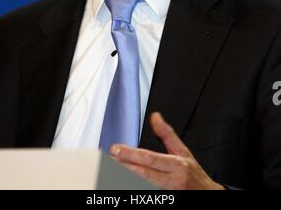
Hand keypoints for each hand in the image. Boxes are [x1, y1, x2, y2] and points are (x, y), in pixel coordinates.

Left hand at [110, 112, 224, 189]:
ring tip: (110, 170)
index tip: (116, 148)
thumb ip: (168, 135)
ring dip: (125, 178)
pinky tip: (122, 181)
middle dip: (123, 166)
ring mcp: (167, 193)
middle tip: (108, 159)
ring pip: (142, 186)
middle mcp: (172, 181)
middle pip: (143, 174)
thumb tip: (155, 117)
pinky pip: (146, 193)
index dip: (131, 154)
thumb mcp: (183, 152)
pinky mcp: (163, 199)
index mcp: (177, 165)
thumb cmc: (193, 175)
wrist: (207, 196)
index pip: (150, 159)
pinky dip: (134, 187)